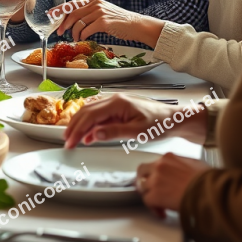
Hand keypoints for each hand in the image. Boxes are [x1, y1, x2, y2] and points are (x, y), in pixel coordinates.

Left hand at [54, 0, 152, 42]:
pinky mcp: (103, 22)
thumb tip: (74, 21)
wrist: (136, 25)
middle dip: (63, 24)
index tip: (50, 14)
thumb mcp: (103, 13)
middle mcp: (95, 4)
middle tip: (59, 32)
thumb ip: (90, 14)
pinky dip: (81, 35)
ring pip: (78, 22)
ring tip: (74, 38)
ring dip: (73, 32)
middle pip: (72, 13)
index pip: (72, 4)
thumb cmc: (119, 22)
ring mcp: (99, 12)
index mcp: (93, 1)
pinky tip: (82, 38)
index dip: (60, 9)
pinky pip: (86, 30)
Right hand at [63, 93, 179, 148]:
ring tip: (72, 137)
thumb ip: (115, 132)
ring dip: (80, 124)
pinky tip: (88, 135)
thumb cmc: (160, 124)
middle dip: (74, 127)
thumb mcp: (138, 132)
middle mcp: (113, 100)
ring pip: (90, 112)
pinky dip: (90, 124)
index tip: (70, 141)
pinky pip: (98, 114)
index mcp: (117, 103)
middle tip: (67, 141)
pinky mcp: (118, 109)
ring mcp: (115, 103)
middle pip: (86, 112)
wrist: (174, 119)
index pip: (90, 116)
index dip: (77, 129)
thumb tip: (94, 134)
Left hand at [136, 153, 208, 217]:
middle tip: (150, 189)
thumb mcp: (196, 164)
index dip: (156, 173)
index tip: (160, 180)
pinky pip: (147, 201)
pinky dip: (153, 208)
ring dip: (149, 195)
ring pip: (142, 186)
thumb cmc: (209, 181)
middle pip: (142, 171)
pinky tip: (162, 212)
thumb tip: (187, 170)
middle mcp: (159, 166)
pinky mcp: (155, 194)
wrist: (210, 192)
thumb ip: (184, 165)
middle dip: (144, 180)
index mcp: (168, 157)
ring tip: (158, 204)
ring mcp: (155, 180)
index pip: (155, 163)